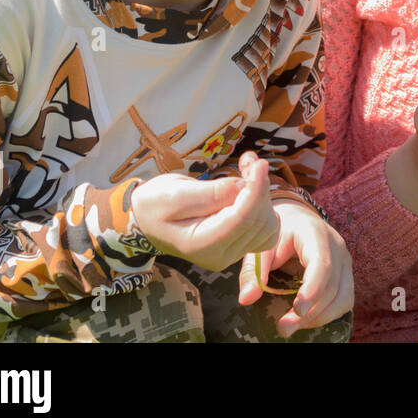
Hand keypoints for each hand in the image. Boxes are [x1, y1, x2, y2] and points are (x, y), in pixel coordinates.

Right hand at [130, 150, 279, 270]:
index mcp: (201, 245)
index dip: (256, 190)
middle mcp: (220, 255)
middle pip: (258, 221)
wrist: (148, 219)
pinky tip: (250, 188)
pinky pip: (267, 227)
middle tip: (248, 161)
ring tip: (246, 171)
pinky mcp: (240, 244)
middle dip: (260, 187)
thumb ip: (208, 193)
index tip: (260, 163)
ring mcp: (232, 252)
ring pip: (268, 224)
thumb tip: (242, 187)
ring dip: (263, 194)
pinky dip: (265, 204)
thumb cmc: (154, 205)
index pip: (242, 219)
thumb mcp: (172, 194)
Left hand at [238, 201, 353, 337]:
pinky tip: (306, 319)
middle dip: (309, 311)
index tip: (296, 310)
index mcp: (315, 233)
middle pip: (331, 285)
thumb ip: (253, 271)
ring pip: (342, 296)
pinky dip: (328, 314)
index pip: (322, 263)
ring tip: (292, 326)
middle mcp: (336, 246)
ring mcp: (345, 261)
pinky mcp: (346, 275)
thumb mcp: (262, 246)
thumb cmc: (277, 233)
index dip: (312, 289)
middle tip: (283, 328)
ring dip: (319, 317)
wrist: (296, 221)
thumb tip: (246, 299)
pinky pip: (345, 300)